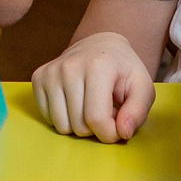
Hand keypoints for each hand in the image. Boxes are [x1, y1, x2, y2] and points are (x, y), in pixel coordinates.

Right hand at [33, 30, 155, 143]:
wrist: (101, 46)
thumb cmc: (123, 70)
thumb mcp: (143, 88)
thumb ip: (137, 112)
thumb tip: (122, 132)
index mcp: (98, 66)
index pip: (97, 119)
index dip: (110, 133)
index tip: (118, 126)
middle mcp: (69, 66)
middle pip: (79, 126)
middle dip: (96, 128)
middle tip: (105, 110)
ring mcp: (51, 72)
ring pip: (62, 126)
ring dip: (79, 125)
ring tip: (90, 106)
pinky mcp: (38, 77)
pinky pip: (48, 118)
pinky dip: (64, 118)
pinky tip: (75, 103)